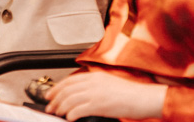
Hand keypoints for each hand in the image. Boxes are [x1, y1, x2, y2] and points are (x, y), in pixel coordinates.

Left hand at [46, 71, 167, 120]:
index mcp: (95, 76)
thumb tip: (80, 93)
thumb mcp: (109, 83)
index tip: (50, 94)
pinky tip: (69, 118)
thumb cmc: (130, 93)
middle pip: (66, 90)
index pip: (69, 81)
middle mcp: (93, 82)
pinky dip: (71, 115)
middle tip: (49, 106)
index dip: (56, 88)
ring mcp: (95, 93)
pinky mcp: (99, 105)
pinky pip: (78, 110)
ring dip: (60, 108)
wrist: (144, 97)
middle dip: (55, 99)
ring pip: (70, 100)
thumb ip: (94, 85)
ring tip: (57, 113)